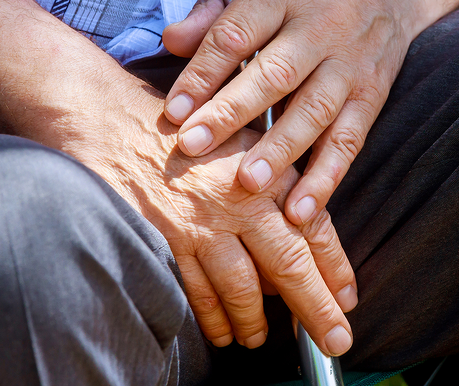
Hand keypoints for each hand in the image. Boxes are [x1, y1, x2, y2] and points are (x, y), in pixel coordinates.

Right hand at [50, 83, 357, 355]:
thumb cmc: (183, 130)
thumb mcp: (243, 140)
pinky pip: (196, 291)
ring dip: (256, 321)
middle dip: (316, 309)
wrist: (111, 118)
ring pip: (241, 288)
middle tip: (335, 340)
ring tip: (261, 338)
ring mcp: (200, 223)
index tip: (347, 298)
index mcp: (265, 172)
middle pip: (288, 265)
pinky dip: (212, 318)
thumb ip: (275, 182)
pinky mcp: (165, 240)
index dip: (335, 268)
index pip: (314, 228)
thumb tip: (302, 236)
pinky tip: (223, 332)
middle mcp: (239, 200)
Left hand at [162, 0, 412, 226]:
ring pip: (314, 111)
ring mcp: (351, 64)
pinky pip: (348, 141)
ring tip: (248, 184)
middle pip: (275, 74)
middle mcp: (323, 26)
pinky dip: (325, 178)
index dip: (203, 74)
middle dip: (231, 114)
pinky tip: (300, 211)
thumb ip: (213, 15)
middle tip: (193, 148)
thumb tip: (172, 42)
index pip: (237, 34)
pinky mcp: (372, 97)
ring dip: (280, 151)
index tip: (174, 113)